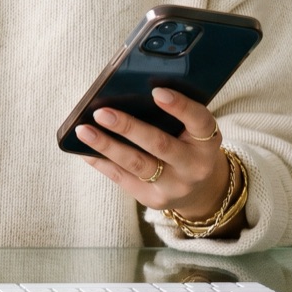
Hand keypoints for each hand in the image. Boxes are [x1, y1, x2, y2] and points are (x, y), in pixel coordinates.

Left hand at [75, 88, 229, 219]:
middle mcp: (195, 166)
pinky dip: (101, 162)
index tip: (157, 91)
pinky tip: (83, 149)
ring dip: (106, 146)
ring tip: (83, 130)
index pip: (200, 121)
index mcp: (208, 143)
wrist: (200, 191)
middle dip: (128, 127)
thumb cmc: (188, 148)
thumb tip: (125, 94)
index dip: (180, 106)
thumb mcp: (192, 133)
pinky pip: (122, 178)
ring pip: (137, 164)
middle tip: (102, 113)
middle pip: (160, 145)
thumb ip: (173, 116)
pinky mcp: (153, 200)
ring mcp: (174, 186)